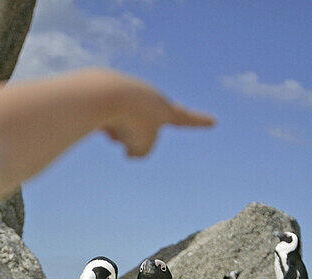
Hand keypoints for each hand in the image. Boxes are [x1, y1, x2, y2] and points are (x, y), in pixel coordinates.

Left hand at [96, 72, 214, 156]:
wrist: (103, 94)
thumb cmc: (129, 122)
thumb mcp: (141, 148)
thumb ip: (139, 152)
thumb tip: (124, 142)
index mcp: (165, 110)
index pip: (187, 119)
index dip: (200, 122)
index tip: (214, 122)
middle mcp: (149, 98)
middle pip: (144, 130)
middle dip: (135, 135)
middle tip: (132, 129)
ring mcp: (130, 93)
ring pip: (121, 128)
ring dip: (115, 133)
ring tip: (112, 126)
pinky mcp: (110, 92)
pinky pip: (105, 121)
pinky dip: (101, 126)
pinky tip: (98, 118)